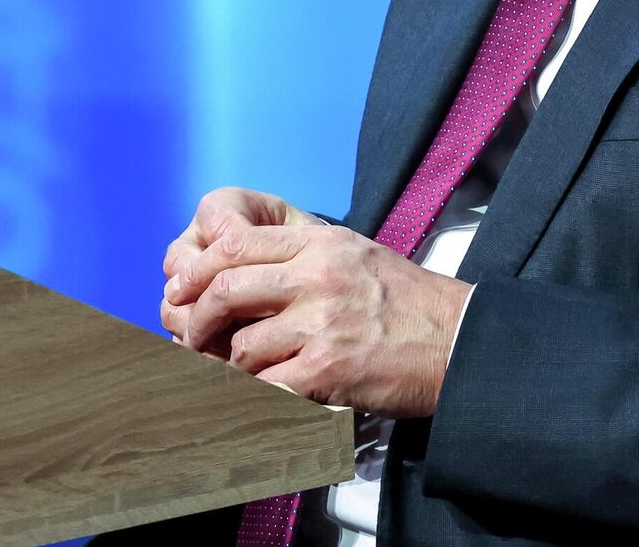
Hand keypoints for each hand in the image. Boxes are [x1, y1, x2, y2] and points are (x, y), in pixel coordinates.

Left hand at [160, 201, 469, 417]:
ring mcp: (322, 323)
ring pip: (242, 344)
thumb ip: (302, 252)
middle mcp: (318, 276)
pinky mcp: (328, 369)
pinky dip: (255, 395)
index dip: (197, 270)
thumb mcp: (355, 253)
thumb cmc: (407, 301)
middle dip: (198, 319)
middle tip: (191, 337)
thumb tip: (239, 265)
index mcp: (321, 243)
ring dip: (235, 366)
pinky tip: (263, 396)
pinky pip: (266, 386)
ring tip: (247, 373)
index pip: (236, 244)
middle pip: (226, 288)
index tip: (182, 290)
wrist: (456, 340)